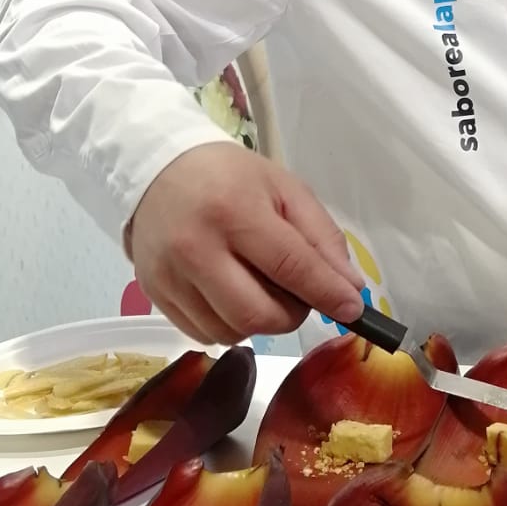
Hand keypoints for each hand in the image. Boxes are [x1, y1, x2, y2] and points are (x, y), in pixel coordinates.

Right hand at [128, 143, 364, 345]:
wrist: (158, 171)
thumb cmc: (230, 178)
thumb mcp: (285, 189)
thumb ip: (322, 238)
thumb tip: (349, 289)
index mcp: (234, 211)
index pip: (290, 267)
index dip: (326, 294)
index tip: (352, 310)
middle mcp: (196, 248)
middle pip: (258, 314)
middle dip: (292, 314)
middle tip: (298, 294)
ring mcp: (169, 276)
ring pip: (231, 331)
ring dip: (260, 322)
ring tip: (260, 288)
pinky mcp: (154, 294)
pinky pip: (204, 334)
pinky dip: (230, 325)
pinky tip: (232, 294)